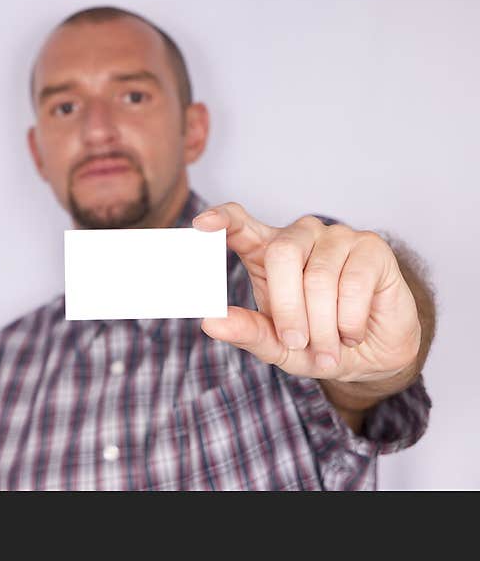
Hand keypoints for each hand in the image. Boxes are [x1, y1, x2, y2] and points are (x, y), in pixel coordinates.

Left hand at [192, 203, 420, 382]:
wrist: (371, 354)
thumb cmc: (317, 341)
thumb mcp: (277, 345)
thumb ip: (247, 331)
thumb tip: (212, 322)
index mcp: (267, 251)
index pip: (240, 224)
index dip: (223, 219)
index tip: (202, 224)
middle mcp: (300, 236)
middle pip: (282, 254)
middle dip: (287, 307)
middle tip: (296, 342)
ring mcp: (337, 237)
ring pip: (320, 277)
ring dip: (323, 325)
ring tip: (328, 350)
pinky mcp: (371, 248)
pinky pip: (354, 284)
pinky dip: (350, 321)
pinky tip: (351, 334)